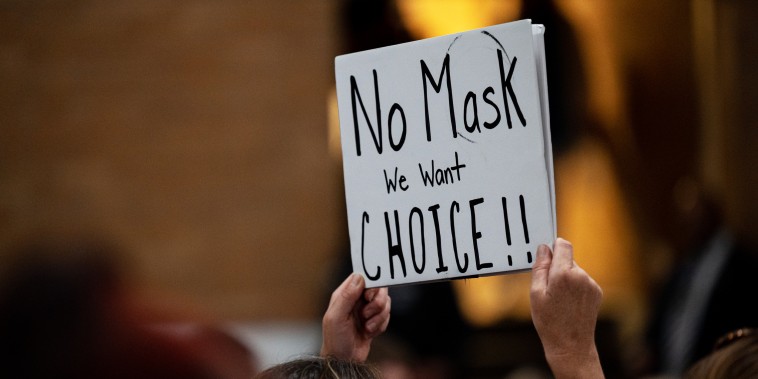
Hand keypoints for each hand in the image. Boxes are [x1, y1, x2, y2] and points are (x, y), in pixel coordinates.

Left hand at [320, 273, 390, 361]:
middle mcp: (356, 299)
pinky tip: (370, 333)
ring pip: (385, 302)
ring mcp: (366, 309)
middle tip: (366, 315)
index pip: (362, 277)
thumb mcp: (336, 317)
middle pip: (378, 288)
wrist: (344, 360)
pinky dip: (381, 325)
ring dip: (379, 317)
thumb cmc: (336, 340)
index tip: (369, 296)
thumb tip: (359, 277)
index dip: (370, 284)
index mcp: (344, 294)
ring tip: (367, 327)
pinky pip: (387, 315)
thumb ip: (346, 296)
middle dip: (377, 303)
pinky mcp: (375, 320)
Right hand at [530, 238, 603, 378]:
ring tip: (559, 299)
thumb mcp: (536, 294)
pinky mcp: (597, 292)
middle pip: (568, 258)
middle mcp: (581, 276)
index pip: (563, 244)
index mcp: (564, 274)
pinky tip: (569, 303)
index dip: (553, 248)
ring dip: (566, 278)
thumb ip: (540, 267)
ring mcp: (591, 284)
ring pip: (575, 270)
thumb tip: (544, 249)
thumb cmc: (550, 322)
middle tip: (548, 288)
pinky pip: (583, 281)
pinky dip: (575, 287)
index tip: (546, 257)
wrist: (571, 345)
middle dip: (557, 267)